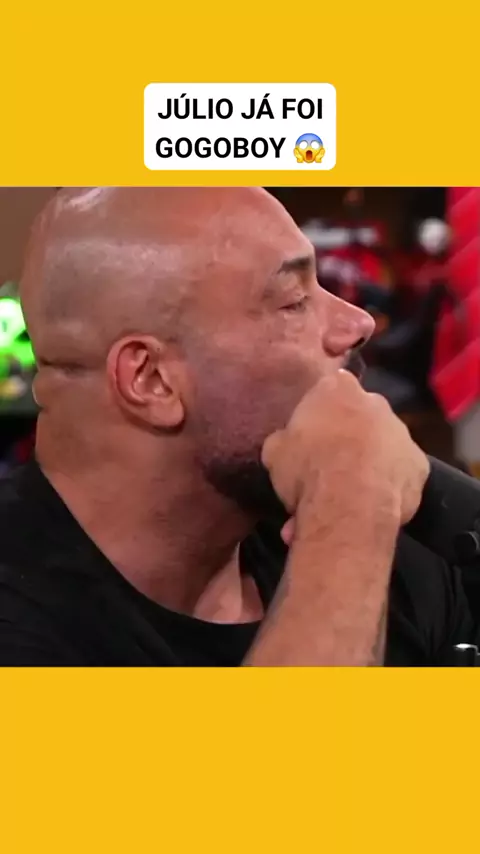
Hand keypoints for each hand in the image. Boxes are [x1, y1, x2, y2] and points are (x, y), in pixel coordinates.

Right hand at [262, 370, 429, 537]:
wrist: (347, 504)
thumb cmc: (307, 468)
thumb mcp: (275, 452)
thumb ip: (285, 439)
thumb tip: (286, 442)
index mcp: (338, 388)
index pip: (331, 388)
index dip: (321, 411)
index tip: (312, 433)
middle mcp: (376, 402)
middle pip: (360, 416)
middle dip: (348, 436)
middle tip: (328, 466)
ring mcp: (403, 434)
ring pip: (382, 446)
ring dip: (368, 464)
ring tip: (345, 498)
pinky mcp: (420, 466)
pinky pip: (400, 474)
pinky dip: (387, 486)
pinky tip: (368, 506)